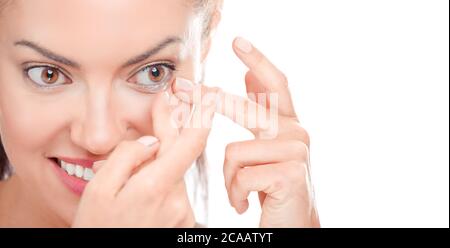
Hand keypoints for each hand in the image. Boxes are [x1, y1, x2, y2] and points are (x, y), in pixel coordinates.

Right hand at [72, 90, 215, 226]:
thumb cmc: (98, 229)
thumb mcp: (98, 191)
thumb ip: (125, 158)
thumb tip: (150, 139)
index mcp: (156, 186)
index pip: (191, 142)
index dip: (201, 114)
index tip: (206, 92)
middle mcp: (177, 199)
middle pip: (181, 153)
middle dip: (171, 132)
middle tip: (169, 107)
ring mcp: (183, 212)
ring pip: (175, 171)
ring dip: (161, 161)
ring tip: (137, 167)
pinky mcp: (184, 221)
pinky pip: (174, 189)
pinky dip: (163, 180)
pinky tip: (142, 187)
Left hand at [173, 37, 319, 226]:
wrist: (293, 227)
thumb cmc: (273, 187)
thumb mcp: (265, 147)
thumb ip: (260, 112)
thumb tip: (247, 77)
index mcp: (288, 124)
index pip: (275, 84)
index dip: (257, 60)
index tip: (236, 42)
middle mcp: (296, 132)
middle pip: (247, 110)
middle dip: (212, 102)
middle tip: (182, 90)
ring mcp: (296, 152)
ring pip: (234, 152)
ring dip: (230, 179)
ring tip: (242, 193)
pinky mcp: (290, 174)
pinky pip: (241, 176)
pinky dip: (236, 195)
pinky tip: (247, 205)